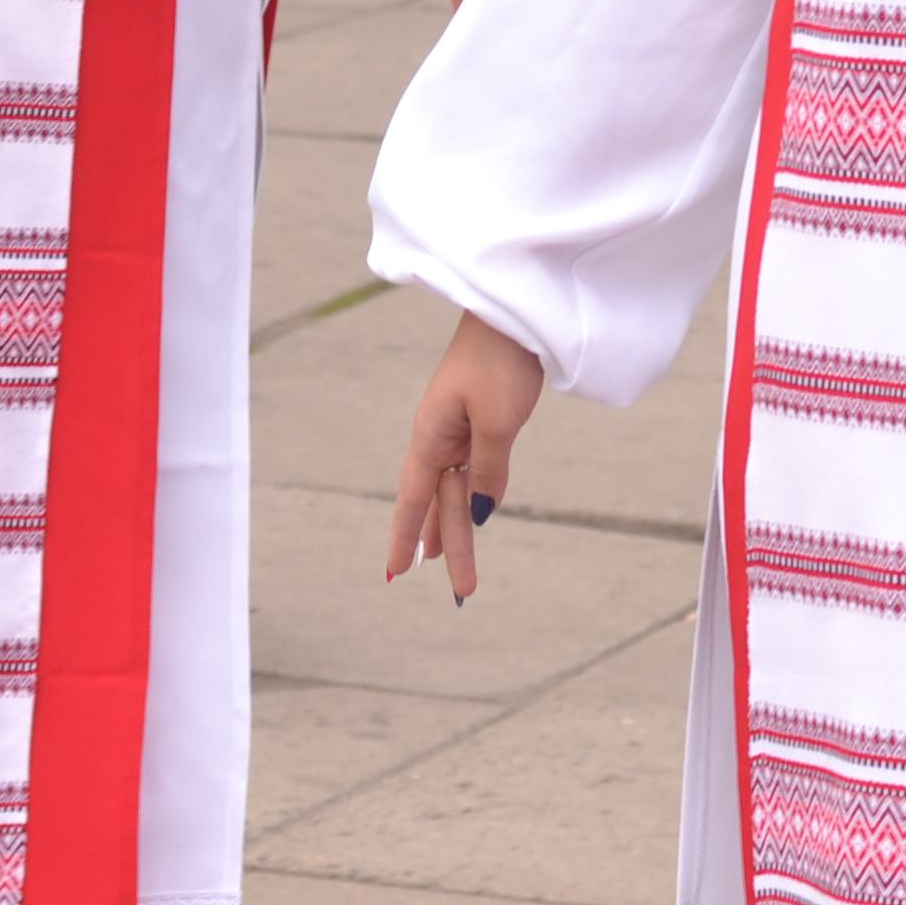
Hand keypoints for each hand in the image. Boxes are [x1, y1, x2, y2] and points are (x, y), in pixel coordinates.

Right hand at [387, 309, 547, 601]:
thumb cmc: (499, 362)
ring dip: (455, 525)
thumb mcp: (496, 421)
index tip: (395, 574)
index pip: (414, 499)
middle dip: (447, 546)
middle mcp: (438, 436)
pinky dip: (470, 495)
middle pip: (440, 502)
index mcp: (432, 436)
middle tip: (463, 593)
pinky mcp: (478, 418)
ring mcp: (457, 427)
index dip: (406, 538)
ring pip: (454, 488)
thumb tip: (480, 512)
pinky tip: (474, 511)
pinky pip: (470, 468)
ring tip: (447, 562)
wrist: (510, 313)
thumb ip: (487, 469)